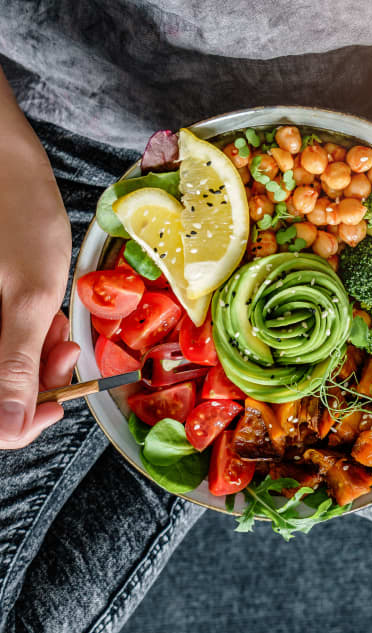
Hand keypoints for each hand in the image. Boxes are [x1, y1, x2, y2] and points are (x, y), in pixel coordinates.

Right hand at [0, 137, 75, 445]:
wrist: (5, 165)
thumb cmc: (16, 216)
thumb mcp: (26, 296)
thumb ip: (15, 363)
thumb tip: (10, 427)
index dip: (30, 418)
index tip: (64, 396)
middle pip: (5, 393)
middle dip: (43, 374)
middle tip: (63, 343)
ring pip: (12, 365)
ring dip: (42, 352)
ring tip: (54, 318)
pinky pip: (11, 339)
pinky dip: (35, 334)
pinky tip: (47, 311)